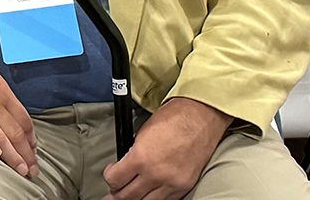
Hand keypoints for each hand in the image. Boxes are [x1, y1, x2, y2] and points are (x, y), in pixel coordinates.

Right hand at [0, 33, 37, 177]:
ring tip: (21, 171)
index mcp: (1, 90)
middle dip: (26, 154)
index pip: (23, 120)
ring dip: (12, 156)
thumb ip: (4, 96)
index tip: (34, 151)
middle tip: (33, 170)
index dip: (31, 139)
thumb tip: (17, 118)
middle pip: (14, 132)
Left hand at [102, 97, 230, 199]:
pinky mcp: (185, 186)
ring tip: (129, 195)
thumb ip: (132, 154)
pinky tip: (149, 194)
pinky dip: (155, 198)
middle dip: (117, 194)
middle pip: (128, 196)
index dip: (109, 177)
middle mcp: (156, 174)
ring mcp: (171, 183)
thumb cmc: (172, 119)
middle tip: (113, 192)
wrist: (199, 118)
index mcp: (141, 157)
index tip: (111, 173)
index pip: (115, 179)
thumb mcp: (142, 133)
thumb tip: (123, 167)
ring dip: (136, 199)